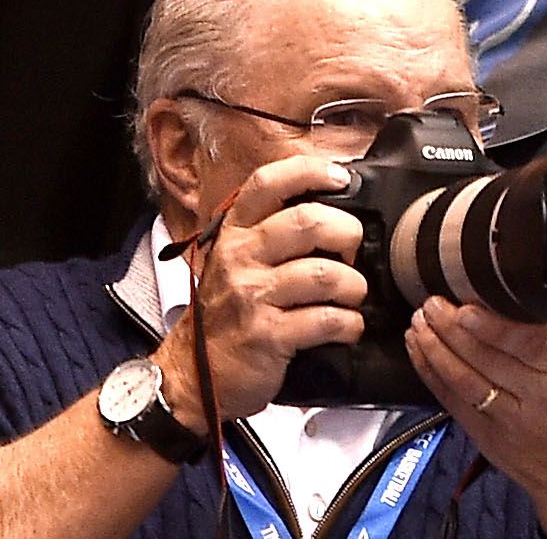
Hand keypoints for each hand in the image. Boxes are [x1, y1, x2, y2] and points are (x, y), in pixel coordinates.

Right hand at [157, 151, 371, 423]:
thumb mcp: (235, 264)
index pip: (267, 183)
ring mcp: (252, 297)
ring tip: (353, 296)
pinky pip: (326, 320)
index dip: (308, 171)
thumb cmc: (226, 315)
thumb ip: (271, 236)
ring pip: (324, 274)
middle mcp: (240, 259)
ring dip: (353, 286)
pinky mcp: (267, 335)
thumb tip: (331, 210)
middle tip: (354, 252)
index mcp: (235, 234)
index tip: (341, 176)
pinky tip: (348, 327)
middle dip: (347, 232)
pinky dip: (349, 324)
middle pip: (308, 222)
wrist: (191, 375)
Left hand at [411, 301, 546, 531]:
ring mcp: (513, 420)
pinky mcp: (489, 438)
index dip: (494, 325)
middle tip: (433, 303)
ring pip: (466, 381)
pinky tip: (420, 351)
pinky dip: (432, 375)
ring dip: (436, 349)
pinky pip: (454, 403)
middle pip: (489, 358)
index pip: (532, 342)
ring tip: (420, 322)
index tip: (467, 306)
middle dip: (453, 328)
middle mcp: (545, 395)